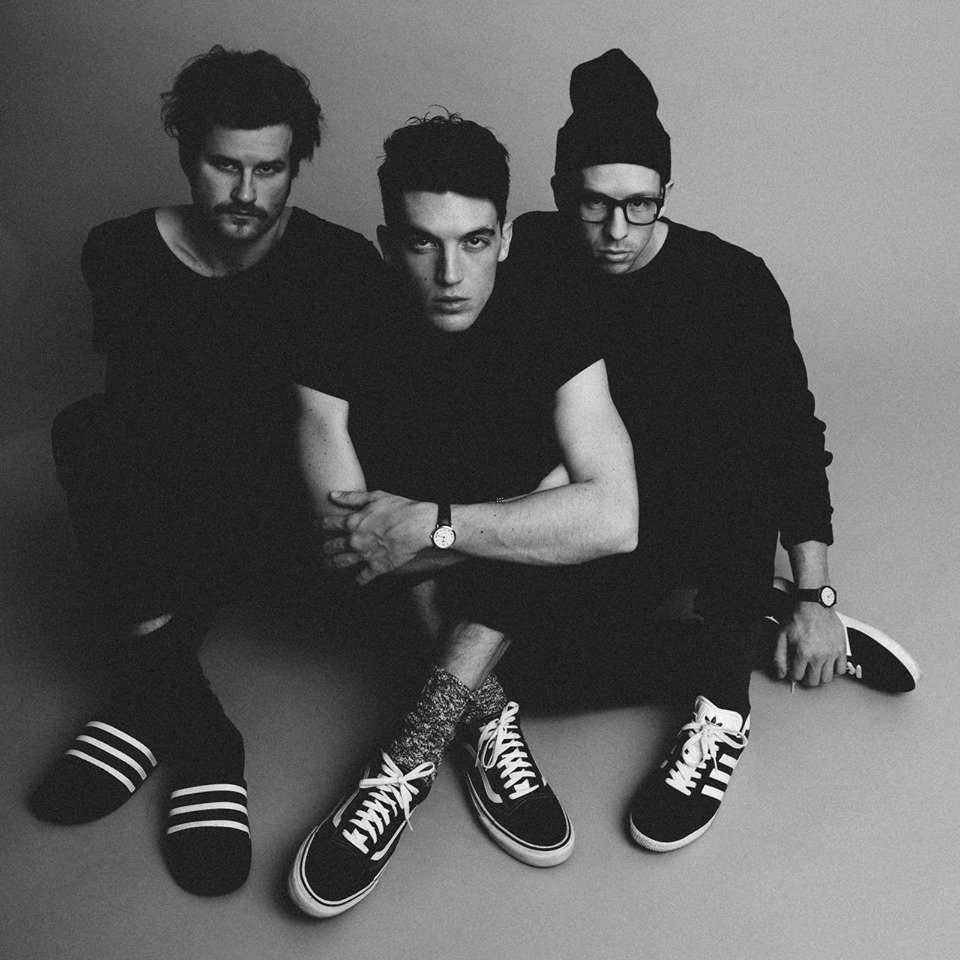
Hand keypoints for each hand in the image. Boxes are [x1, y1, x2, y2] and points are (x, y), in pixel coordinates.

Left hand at [320, 490, 434, 585]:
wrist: (419, 526)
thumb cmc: (400, 508)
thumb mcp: (376, 496)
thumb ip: (352, 497)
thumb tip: (332, 494)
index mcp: (353, 521)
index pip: (328, 524)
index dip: (319, 525)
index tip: (315, 526)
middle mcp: (354, 540)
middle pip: (331, 546)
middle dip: (323, 548)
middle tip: (319, 549)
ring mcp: (364, 555)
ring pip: (341, 563)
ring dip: (332, 565)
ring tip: (327, 565)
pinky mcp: (377, 567)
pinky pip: (362, 577)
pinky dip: (358, 579)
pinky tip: (356, 579)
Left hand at [773, 602, 846, 686]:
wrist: (813, 604)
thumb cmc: (797, 618)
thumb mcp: (781, 637)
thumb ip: (779, 658)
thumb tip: (781, 675)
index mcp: (803, 653)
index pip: (797, 677)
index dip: (793, 674)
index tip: (793, 670)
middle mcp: (819, 656)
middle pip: (813, 681)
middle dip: (805, 678)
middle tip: (803, 670)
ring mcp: (832, 653)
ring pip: (827, 678)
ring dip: (819, 676)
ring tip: (814, 668)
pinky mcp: (841, 649)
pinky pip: (841, 669)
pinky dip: (834, 671)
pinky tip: (827, 665)